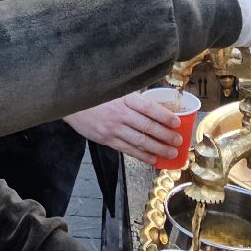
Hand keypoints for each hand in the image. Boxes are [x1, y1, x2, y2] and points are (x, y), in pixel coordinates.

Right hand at [64, 92, 183, 163]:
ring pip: (140, 141)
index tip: (177, 122)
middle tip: (179, 141)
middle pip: (147, 127)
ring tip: (171, 153)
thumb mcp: (116, 91)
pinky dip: (142, 155)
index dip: (165, 116)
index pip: (149, 108)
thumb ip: (134, 99)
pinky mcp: (106, 140)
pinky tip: (153, 159)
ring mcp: (112, 129)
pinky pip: (128, 149)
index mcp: (124, 98)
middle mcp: (119, 114)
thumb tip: (157, 108)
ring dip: (158, 148)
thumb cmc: (96, 95)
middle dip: (165, 135)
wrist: (71, 103)